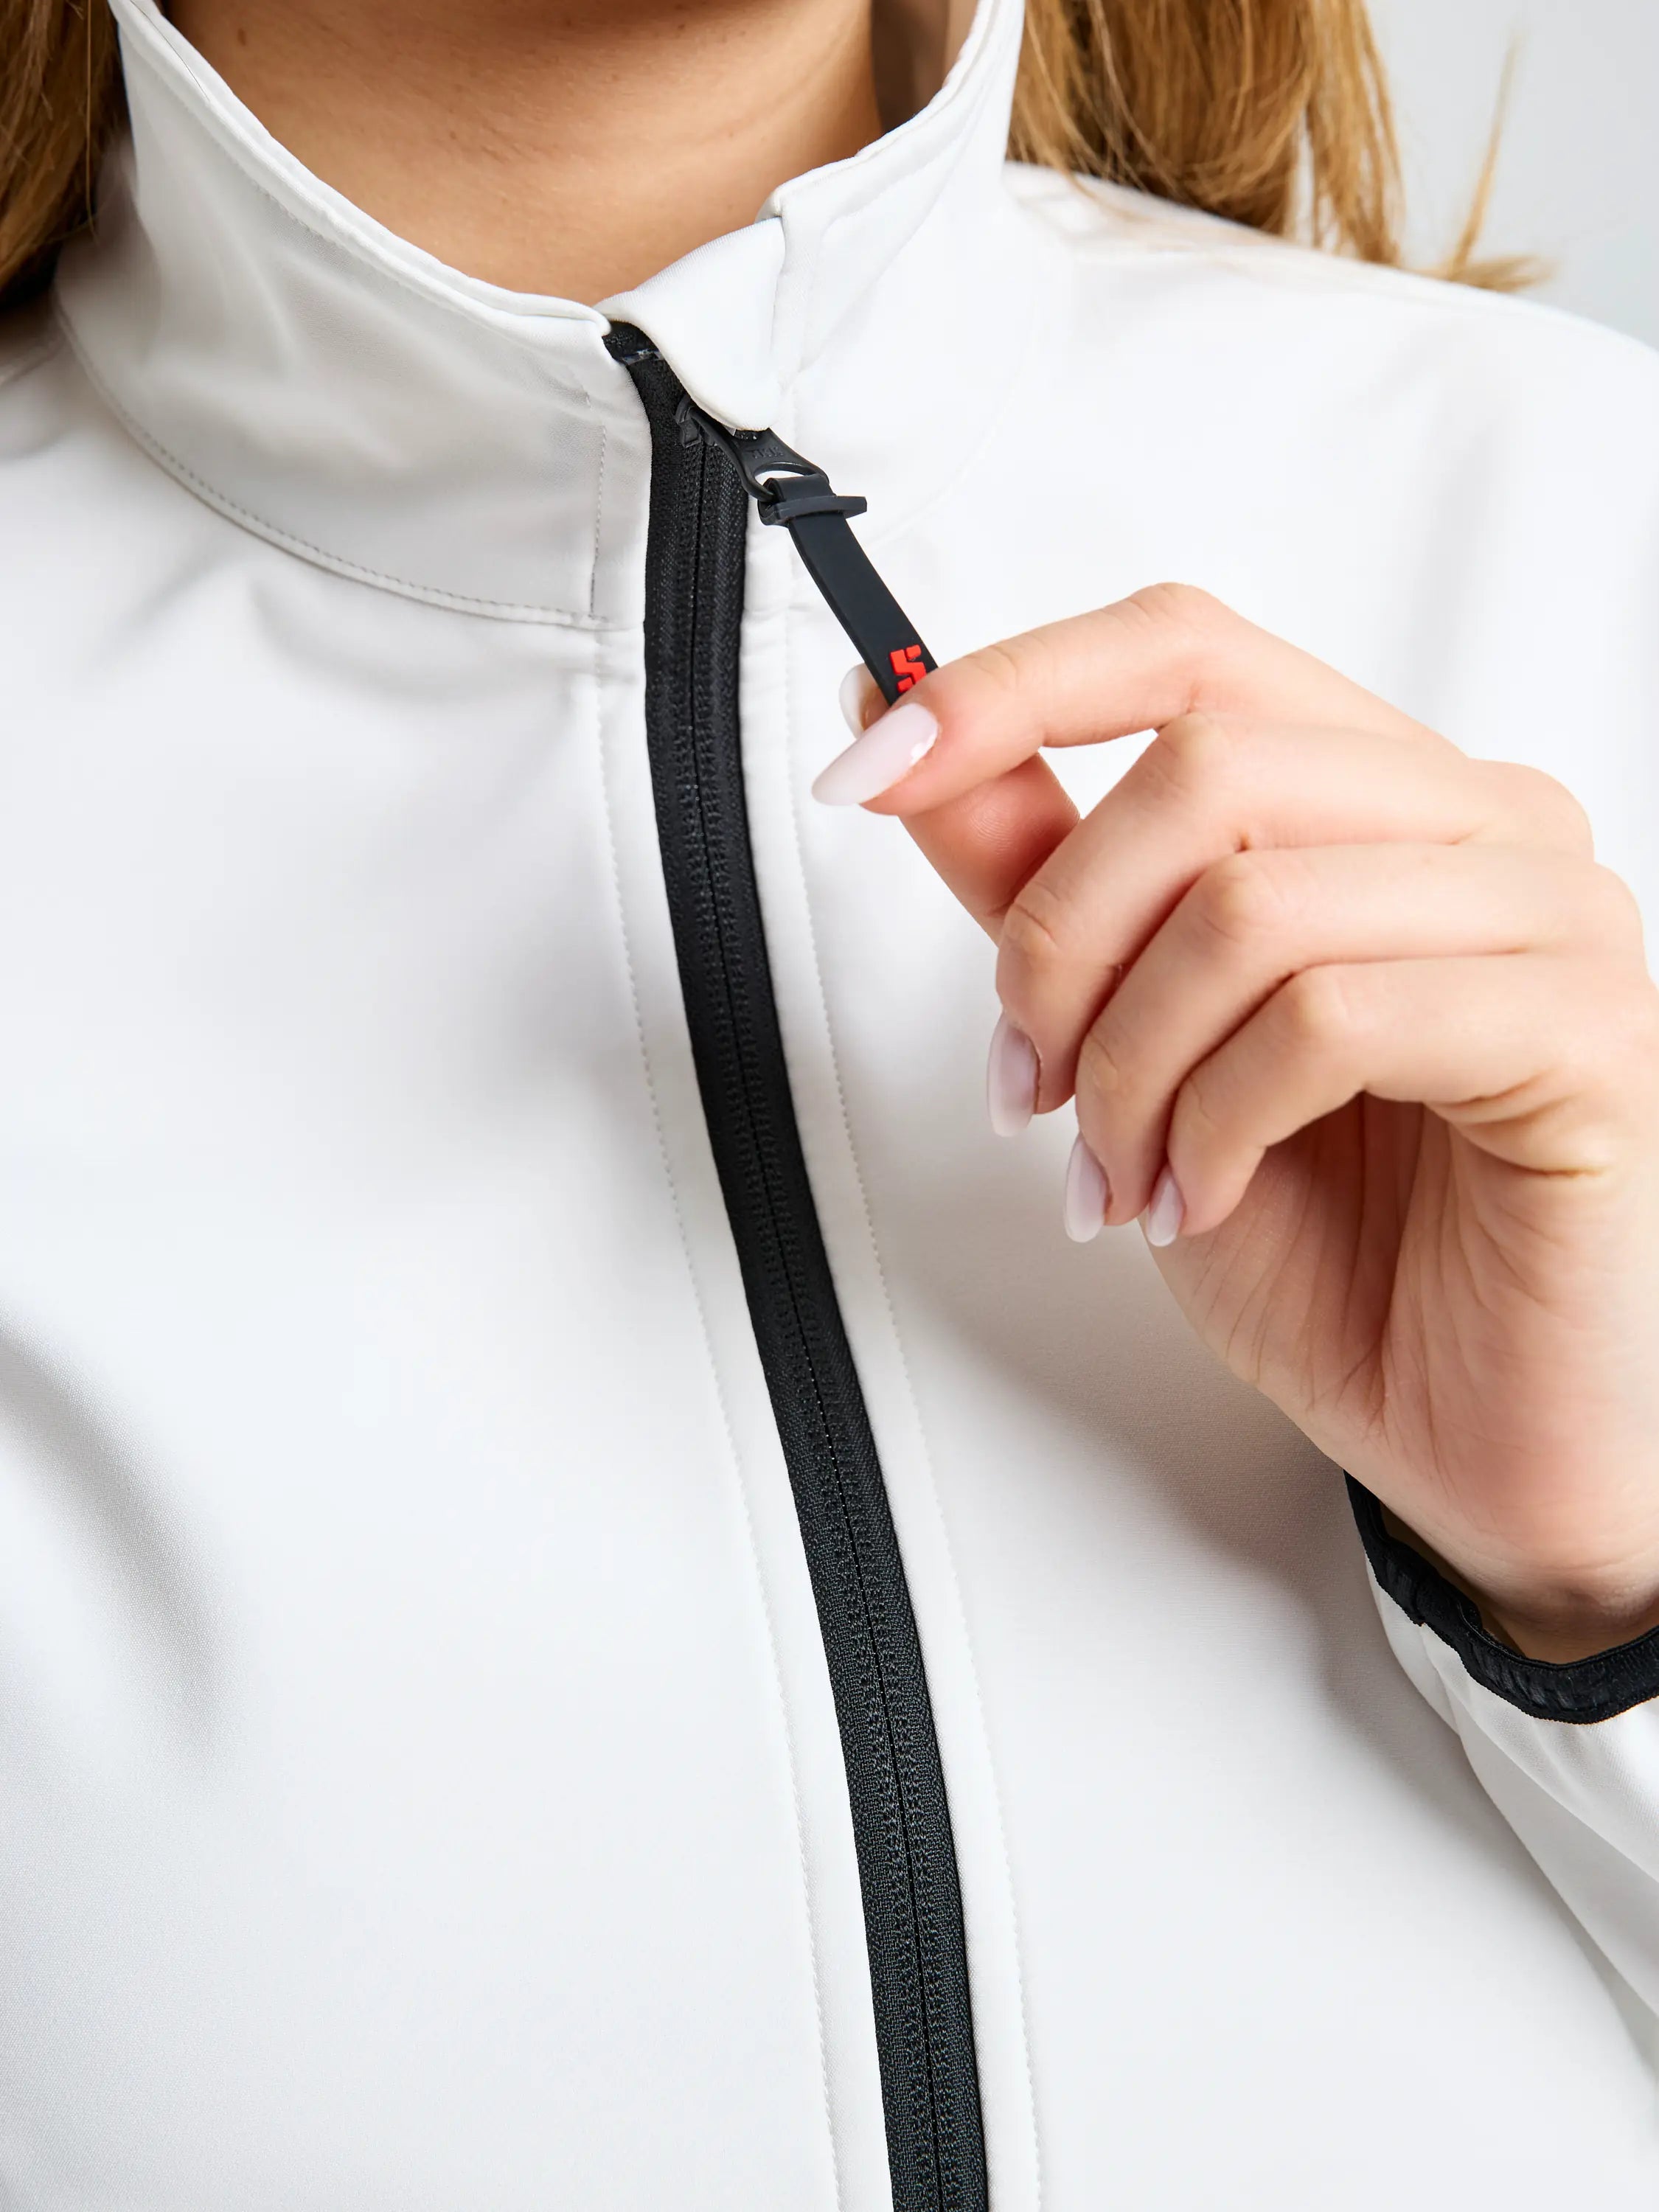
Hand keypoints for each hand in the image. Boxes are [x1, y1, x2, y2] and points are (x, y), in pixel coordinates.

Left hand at [816, 586, 1658, 1660]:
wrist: (1475, 1431)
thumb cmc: (1341, 1248)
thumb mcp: (1135, 1042)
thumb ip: (1040, 881)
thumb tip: (908, 739)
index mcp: (1377, 797)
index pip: (1189, 647)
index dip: (1011, 687)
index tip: (871, 765)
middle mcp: (1478, 823)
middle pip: (1204, 764)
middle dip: (1060, 941)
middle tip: (1028, 1083)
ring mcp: (1552, 914)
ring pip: (1253, 903)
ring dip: (1128, 1066)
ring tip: (1122, 1175)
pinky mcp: (1586, 1028)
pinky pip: (1331, 1015)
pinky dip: (1218, 1121)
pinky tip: (1208, 1194)